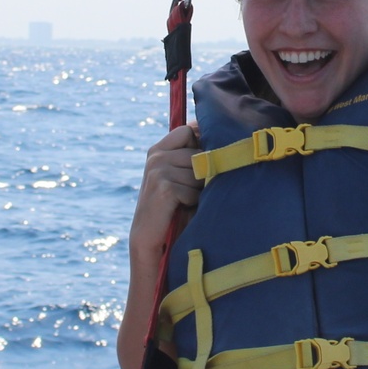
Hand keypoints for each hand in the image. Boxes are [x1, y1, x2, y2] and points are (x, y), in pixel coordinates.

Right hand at [132, 122, 202, 244]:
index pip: (187, 131)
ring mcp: (158, 170)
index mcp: (157, 150)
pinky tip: (180, 209)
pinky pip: (195, 191)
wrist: (148, 238)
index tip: (201, 161)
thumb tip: (219, 138)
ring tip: (184, 201)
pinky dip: (193, 203)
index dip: (200, 144)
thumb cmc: (171, 207)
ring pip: (200, 171)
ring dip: (198, 190)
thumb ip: (192, 157)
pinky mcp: (164, 187)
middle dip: (202, 173)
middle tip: (188, 191)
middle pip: (199, 152)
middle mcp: (156, 156)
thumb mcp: (180, 176)